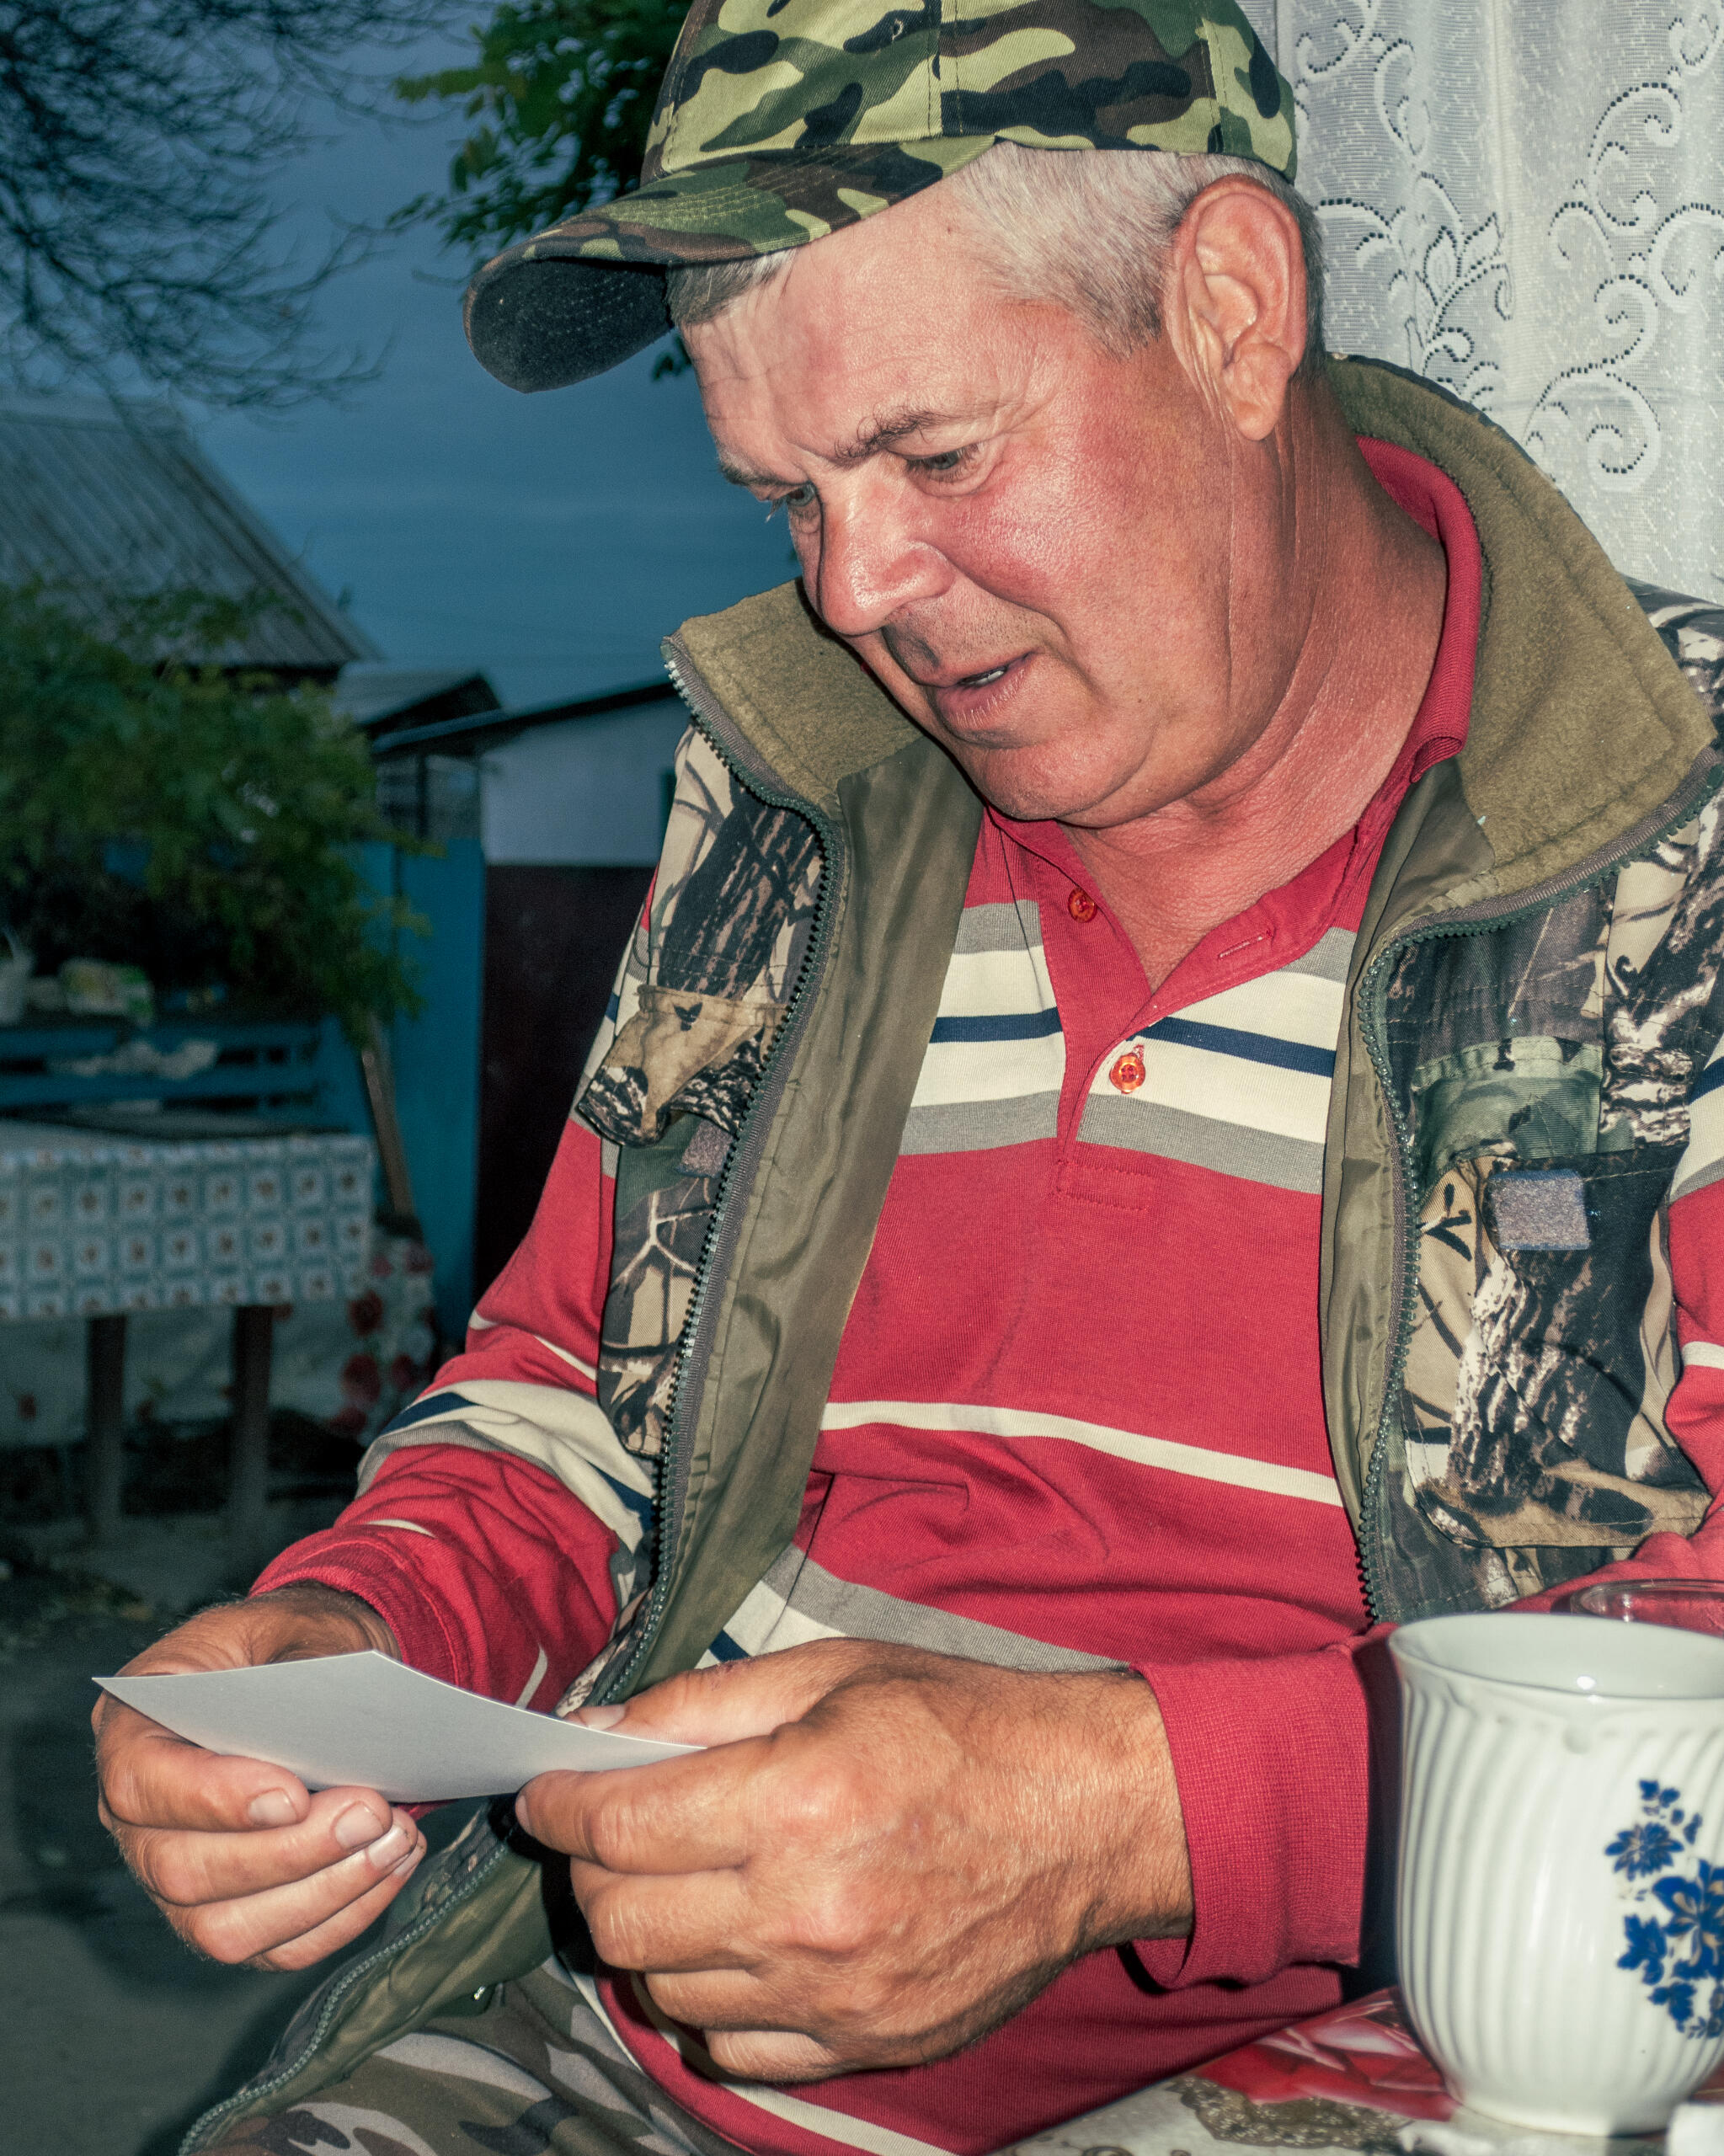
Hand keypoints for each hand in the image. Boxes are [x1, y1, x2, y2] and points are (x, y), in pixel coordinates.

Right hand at [93, 1582, 426, 1970]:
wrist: (317, 1678)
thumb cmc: (294, 1646)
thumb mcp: (298, 1624)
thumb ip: (309, 1665)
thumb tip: (339, 1729)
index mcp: (134, 1728)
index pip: (142, 1783)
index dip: (212, 1799)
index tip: (293, 1794)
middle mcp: (140, 1819)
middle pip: (183, 1871)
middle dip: (288, 1852)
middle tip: (371, 1811)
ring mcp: (179, 1876)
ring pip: (225, 1929)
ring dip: (321, 1893)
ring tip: (394, 1840)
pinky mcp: (233, 1914)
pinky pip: (276, 1947)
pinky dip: (342, 1916)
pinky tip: (393, 1864)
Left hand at [515, 1639, 1191, 2081]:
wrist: (1088, 1816)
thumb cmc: (963, 1727)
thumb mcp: (833, 1672)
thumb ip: (702, 1705)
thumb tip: (597, 1735)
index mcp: (796, 1800)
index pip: (618, 1828)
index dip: (558, 1806)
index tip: (545, 1792)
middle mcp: (806, 1910)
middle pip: (622, 1923)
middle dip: (592, 1872)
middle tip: (613, 1834)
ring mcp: (836, 1993)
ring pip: (664, 1992)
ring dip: (650, 1935)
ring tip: (685, 1882)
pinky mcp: (866, 2043)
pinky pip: (731, 2048)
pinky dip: (709, 2001)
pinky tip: (737, 1944)